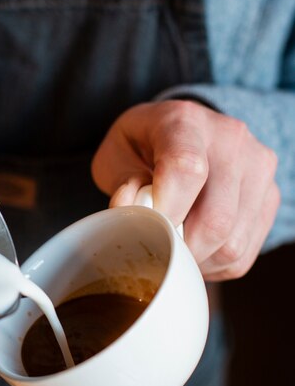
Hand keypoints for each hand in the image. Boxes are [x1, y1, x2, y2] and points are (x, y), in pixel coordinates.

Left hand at [91, 100, 278, 281]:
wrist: (180, 133)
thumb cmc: (140, 148)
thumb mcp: (115, 157)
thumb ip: (121, 184)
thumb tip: (129, 210)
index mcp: (185, 122)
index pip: (186, 170)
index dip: (166, 211)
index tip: (147, 228)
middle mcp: (230, 140)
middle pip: (215, 219)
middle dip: (179, 248)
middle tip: (156, 247)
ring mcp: (257, 167)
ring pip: (232, 243)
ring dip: (197, 260)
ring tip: (174, 248)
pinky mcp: (269, 196)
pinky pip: (244, 251)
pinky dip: (214, 263)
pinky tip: (195, 249)